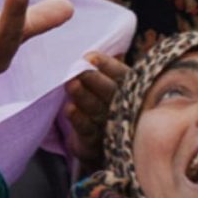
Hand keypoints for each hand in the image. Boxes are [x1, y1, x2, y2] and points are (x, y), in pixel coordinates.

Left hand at [63, 50, 127, 173]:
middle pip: (109, 91)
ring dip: (83, 96)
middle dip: (93, 78)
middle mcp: (122, 107)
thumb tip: (88, 54)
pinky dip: (78, 119)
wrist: (96, 143)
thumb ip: (99, 69)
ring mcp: (109, 125)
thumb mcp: (104, 85)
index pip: (120, 74)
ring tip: (71, 84)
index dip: (107, 65)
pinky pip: (87, 129)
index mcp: (127, 89)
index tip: (90, 57)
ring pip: (96, 109)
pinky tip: (69, 109)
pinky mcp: (94, 141)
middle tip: (80, 68)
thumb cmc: (100, 104)